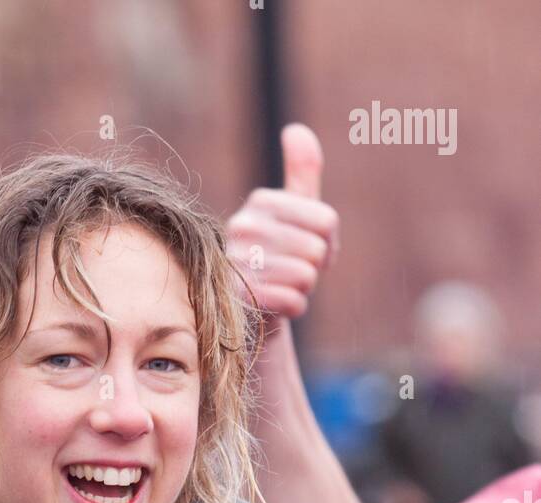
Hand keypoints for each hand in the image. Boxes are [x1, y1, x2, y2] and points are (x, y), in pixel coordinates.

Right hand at [226, 123, 339, 330]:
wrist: (247, 311)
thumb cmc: (276, 258)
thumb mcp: (292, 214)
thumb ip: (301, 173)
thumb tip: (295, 129)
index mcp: (260, 202)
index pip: (327, 221)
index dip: (328, 243)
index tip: (306, 250)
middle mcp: (243, 227)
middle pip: (317, 250)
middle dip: (313, 269)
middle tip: (291, 273)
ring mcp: (236, 263)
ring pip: (306, 277)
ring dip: (302, 290)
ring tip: (279, 287)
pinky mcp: (237, 298)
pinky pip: (294, 302)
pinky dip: (292, 309)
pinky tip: (274, 305)